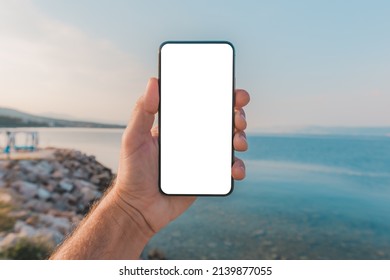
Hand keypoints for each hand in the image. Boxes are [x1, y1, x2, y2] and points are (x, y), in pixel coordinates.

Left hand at [113, 78, 249, 237]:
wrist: (138, 209)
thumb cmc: (132, 173)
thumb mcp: (133, 139)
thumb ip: (142, 111)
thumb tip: (153, 82)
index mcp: (178, 126)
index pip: (202, 105)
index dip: (221, 96)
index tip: (233, 91)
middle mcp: (192, 139)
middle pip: (221, 122)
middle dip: (237, 116)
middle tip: (239, 119)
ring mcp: (201, 158)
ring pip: (229, 143)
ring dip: (240, 138)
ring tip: (238, 142)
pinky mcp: (207, 176)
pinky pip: (227, 168)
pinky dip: (237, 166)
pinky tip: (235, 169)